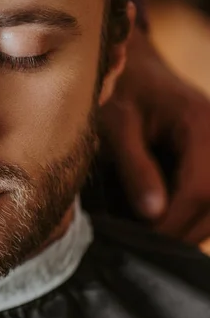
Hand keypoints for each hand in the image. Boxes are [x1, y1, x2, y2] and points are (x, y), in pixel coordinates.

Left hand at [100, 29, 209, 245]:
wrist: (132, 69)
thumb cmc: (119, 92)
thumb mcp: (116, 126)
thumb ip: (134, 167)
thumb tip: (153, 214)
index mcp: (202, 124)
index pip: (201, 190)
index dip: (173, 223)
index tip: (141, 242)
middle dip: (180, 231)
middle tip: (141, 248)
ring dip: (187, 228)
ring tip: (148, 238)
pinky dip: (190, 216)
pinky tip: (160, 223)